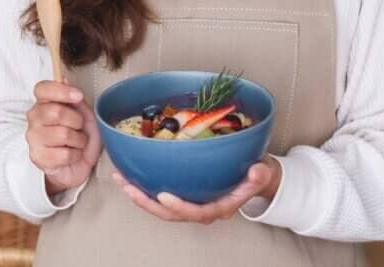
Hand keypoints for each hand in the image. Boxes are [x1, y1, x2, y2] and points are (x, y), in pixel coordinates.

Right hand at [26, 78, 102, 195]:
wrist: (76, 166)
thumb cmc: (79, 138)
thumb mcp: (84, 115)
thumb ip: (76, 99)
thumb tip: (65, 78)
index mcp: (43, 103)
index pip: (42, 89)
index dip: (61, 91)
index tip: (78, 96)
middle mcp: (34, 118)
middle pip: (55, 111)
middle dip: (76, 120)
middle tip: (79, 127)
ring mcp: (33, 138)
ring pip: (63, 134)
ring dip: (78, 140)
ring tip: (76, 143)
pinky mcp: (38, 157)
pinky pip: (64, 154)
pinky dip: (75, 155)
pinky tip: (71, 155)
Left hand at [112, 156, 281, 223]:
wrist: (255, 176)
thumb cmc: (256, 174)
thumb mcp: (262, 173)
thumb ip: (258, 175)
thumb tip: (257, 171)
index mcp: (220, 207)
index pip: (199, 212)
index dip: (180, 207)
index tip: (164, 196)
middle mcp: (203, 208)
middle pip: (172, 213)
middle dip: (147, 203)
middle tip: (129, 188)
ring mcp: (191, 202)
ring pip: (162, 206)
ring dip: (139, 195)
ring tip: (121, 179)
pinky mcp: (183, 193)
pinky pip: (161, 194)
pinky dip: (143, 186)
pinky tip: (128, 173)